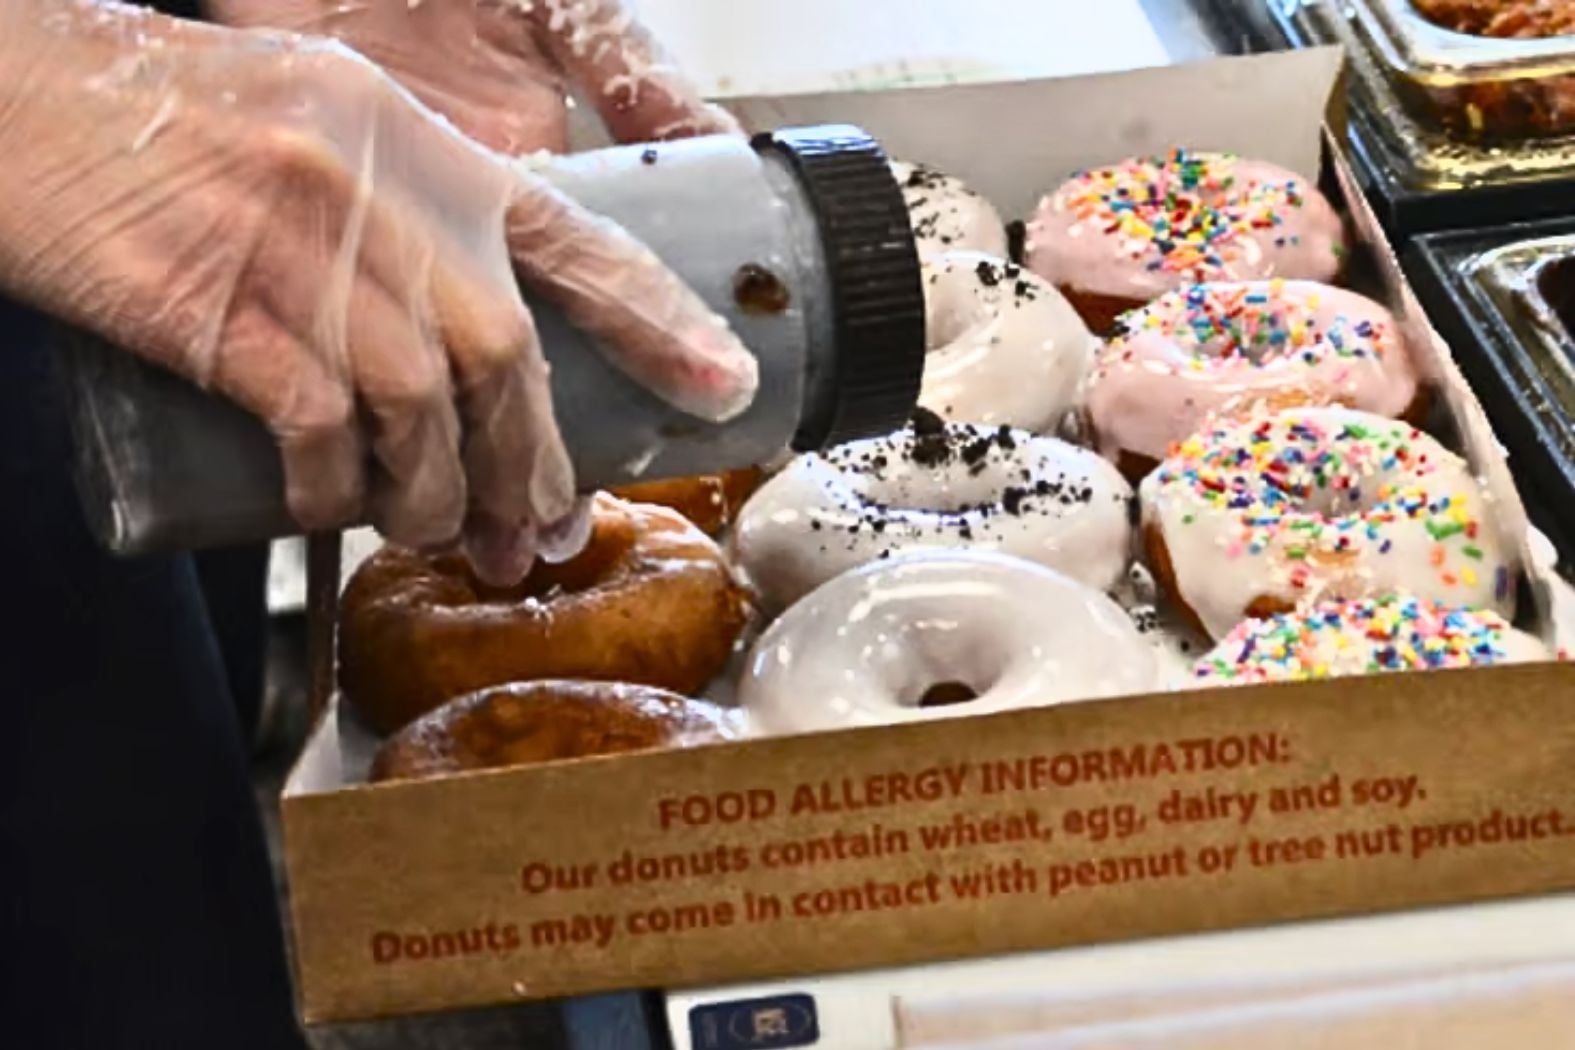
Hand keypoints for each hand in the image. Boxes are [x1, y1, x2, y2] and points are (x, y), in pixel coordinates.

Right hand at [0, 1, 755, 583]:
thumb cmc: (157, 124)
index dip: (657, 318)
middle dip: (530, 461)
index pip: (575, 239)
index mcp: (419, 143)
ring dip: (436, 494)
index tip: (720, 382)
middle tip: (536, 531)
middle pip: (503, 354)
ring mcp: (304, 248)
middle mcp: (381, 191)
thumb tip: (460, 357)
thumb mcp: (313, 128)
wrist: (12, 100)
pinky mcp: (226, 309)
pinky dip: (331, 487)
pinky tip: (326, 507)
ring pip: (422, 406)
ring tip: (434, 533)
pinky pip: (318, 427)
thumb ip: (397, 220)